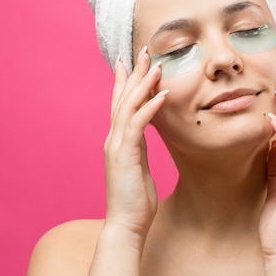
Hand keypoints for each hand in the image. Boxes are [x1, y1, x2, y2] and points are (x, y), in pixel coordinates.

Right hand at [102, 46, 167, 240]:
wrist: (126, 225)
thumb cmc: (135, 200)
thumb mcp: (139, 166)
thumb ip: (139, 148)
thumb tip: (145, 135)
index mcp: (118, 141)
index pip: (120, 104)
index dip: (124, 80)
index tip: (130, 60)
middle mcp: (114, 139)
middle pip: (122, 98)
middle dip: (132, 72)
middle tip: (144, 50)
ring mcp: (117, 146)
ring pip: (128, 106)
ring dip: (142, 83)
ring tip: (155, 64)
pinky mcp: (125, 155)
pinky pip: (138, 124)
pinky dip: (150, 107)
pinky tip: (162, 94)